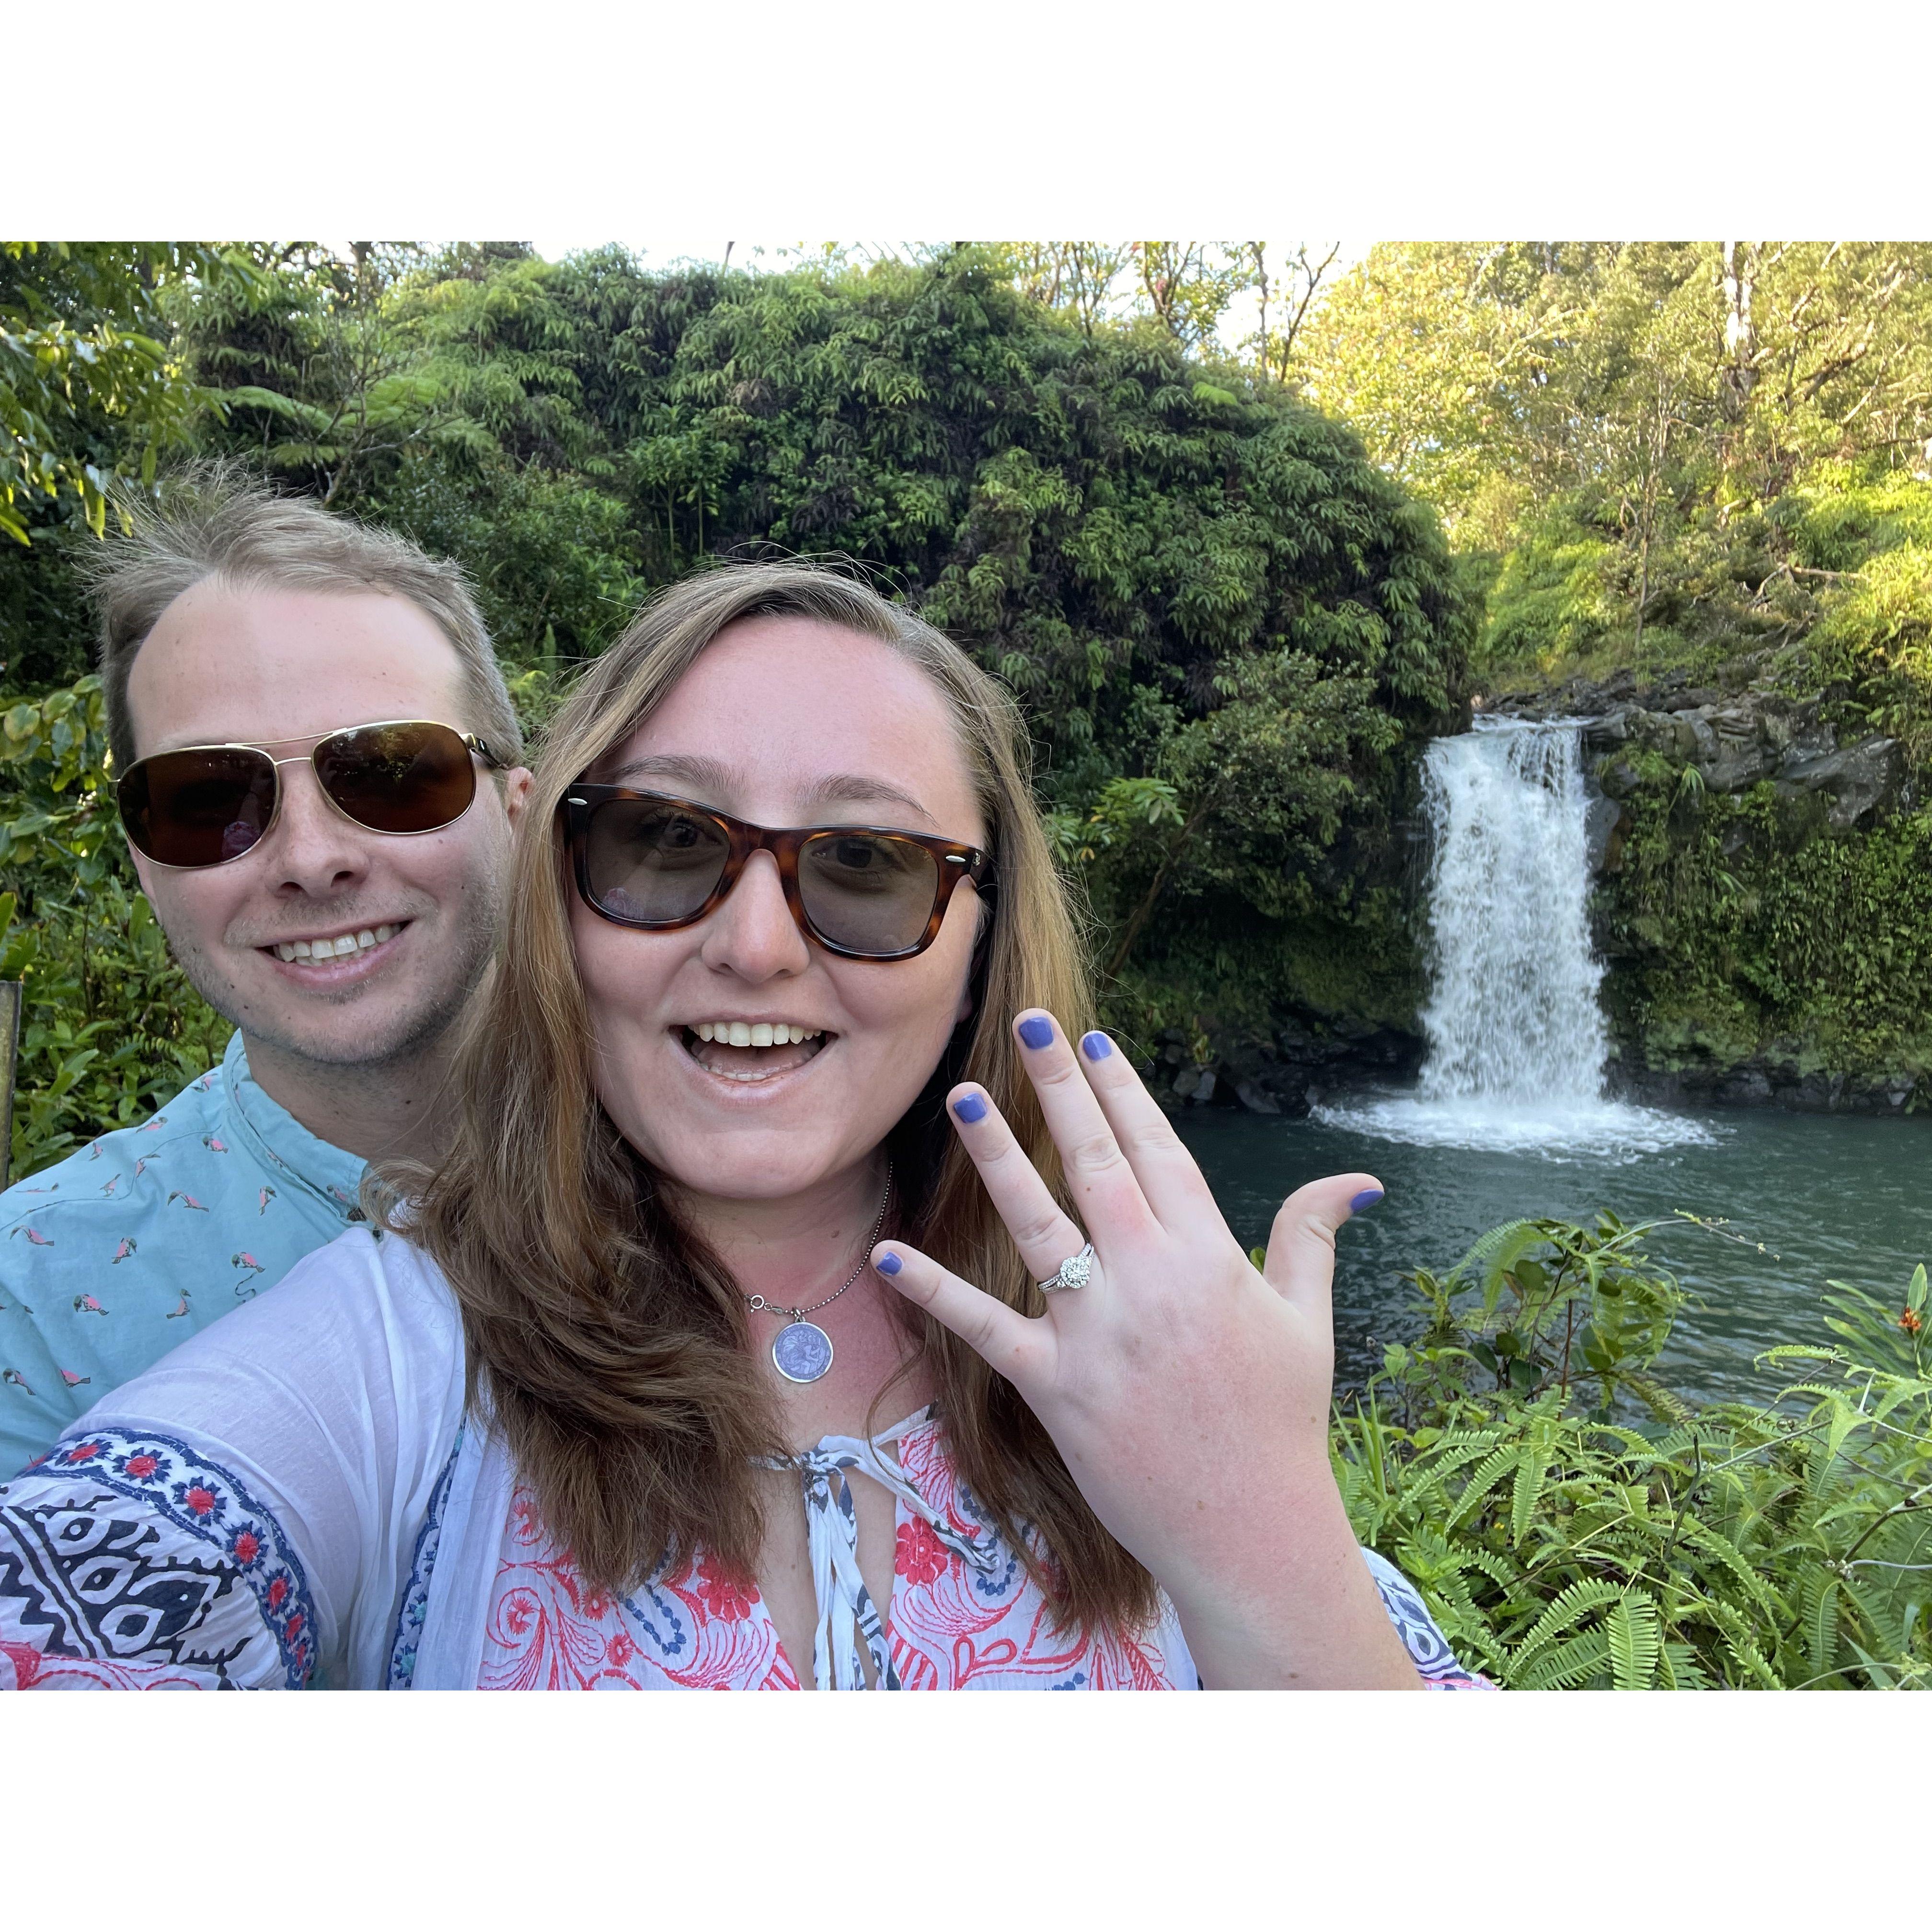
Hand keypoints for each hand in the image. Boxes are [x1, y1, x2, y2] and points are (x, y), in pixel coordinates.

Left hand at [872, 1008, 1420, 1687]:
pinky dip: (936, 1292)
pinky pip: (985, 1330)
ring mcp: (1099, 1334)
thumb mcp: (1308, 1321)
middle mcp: (1151, 1281)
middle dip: (1059, 1088)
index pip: (1158, 1152)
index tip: (1094, 1043)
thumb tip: (1356, 1179)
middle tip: (1027, 1022)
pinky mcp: (1056, 1389)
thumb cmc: (1281, 1421)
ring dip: (998, 1157)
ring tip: (962, 1096)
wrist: (1252, 1531)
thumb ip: (1311, 1237)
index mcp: (1209, 1258)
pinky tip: (889, 1254)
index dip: (1124, 1093)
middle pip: (1096, 1164)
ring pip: (1038, 1225)